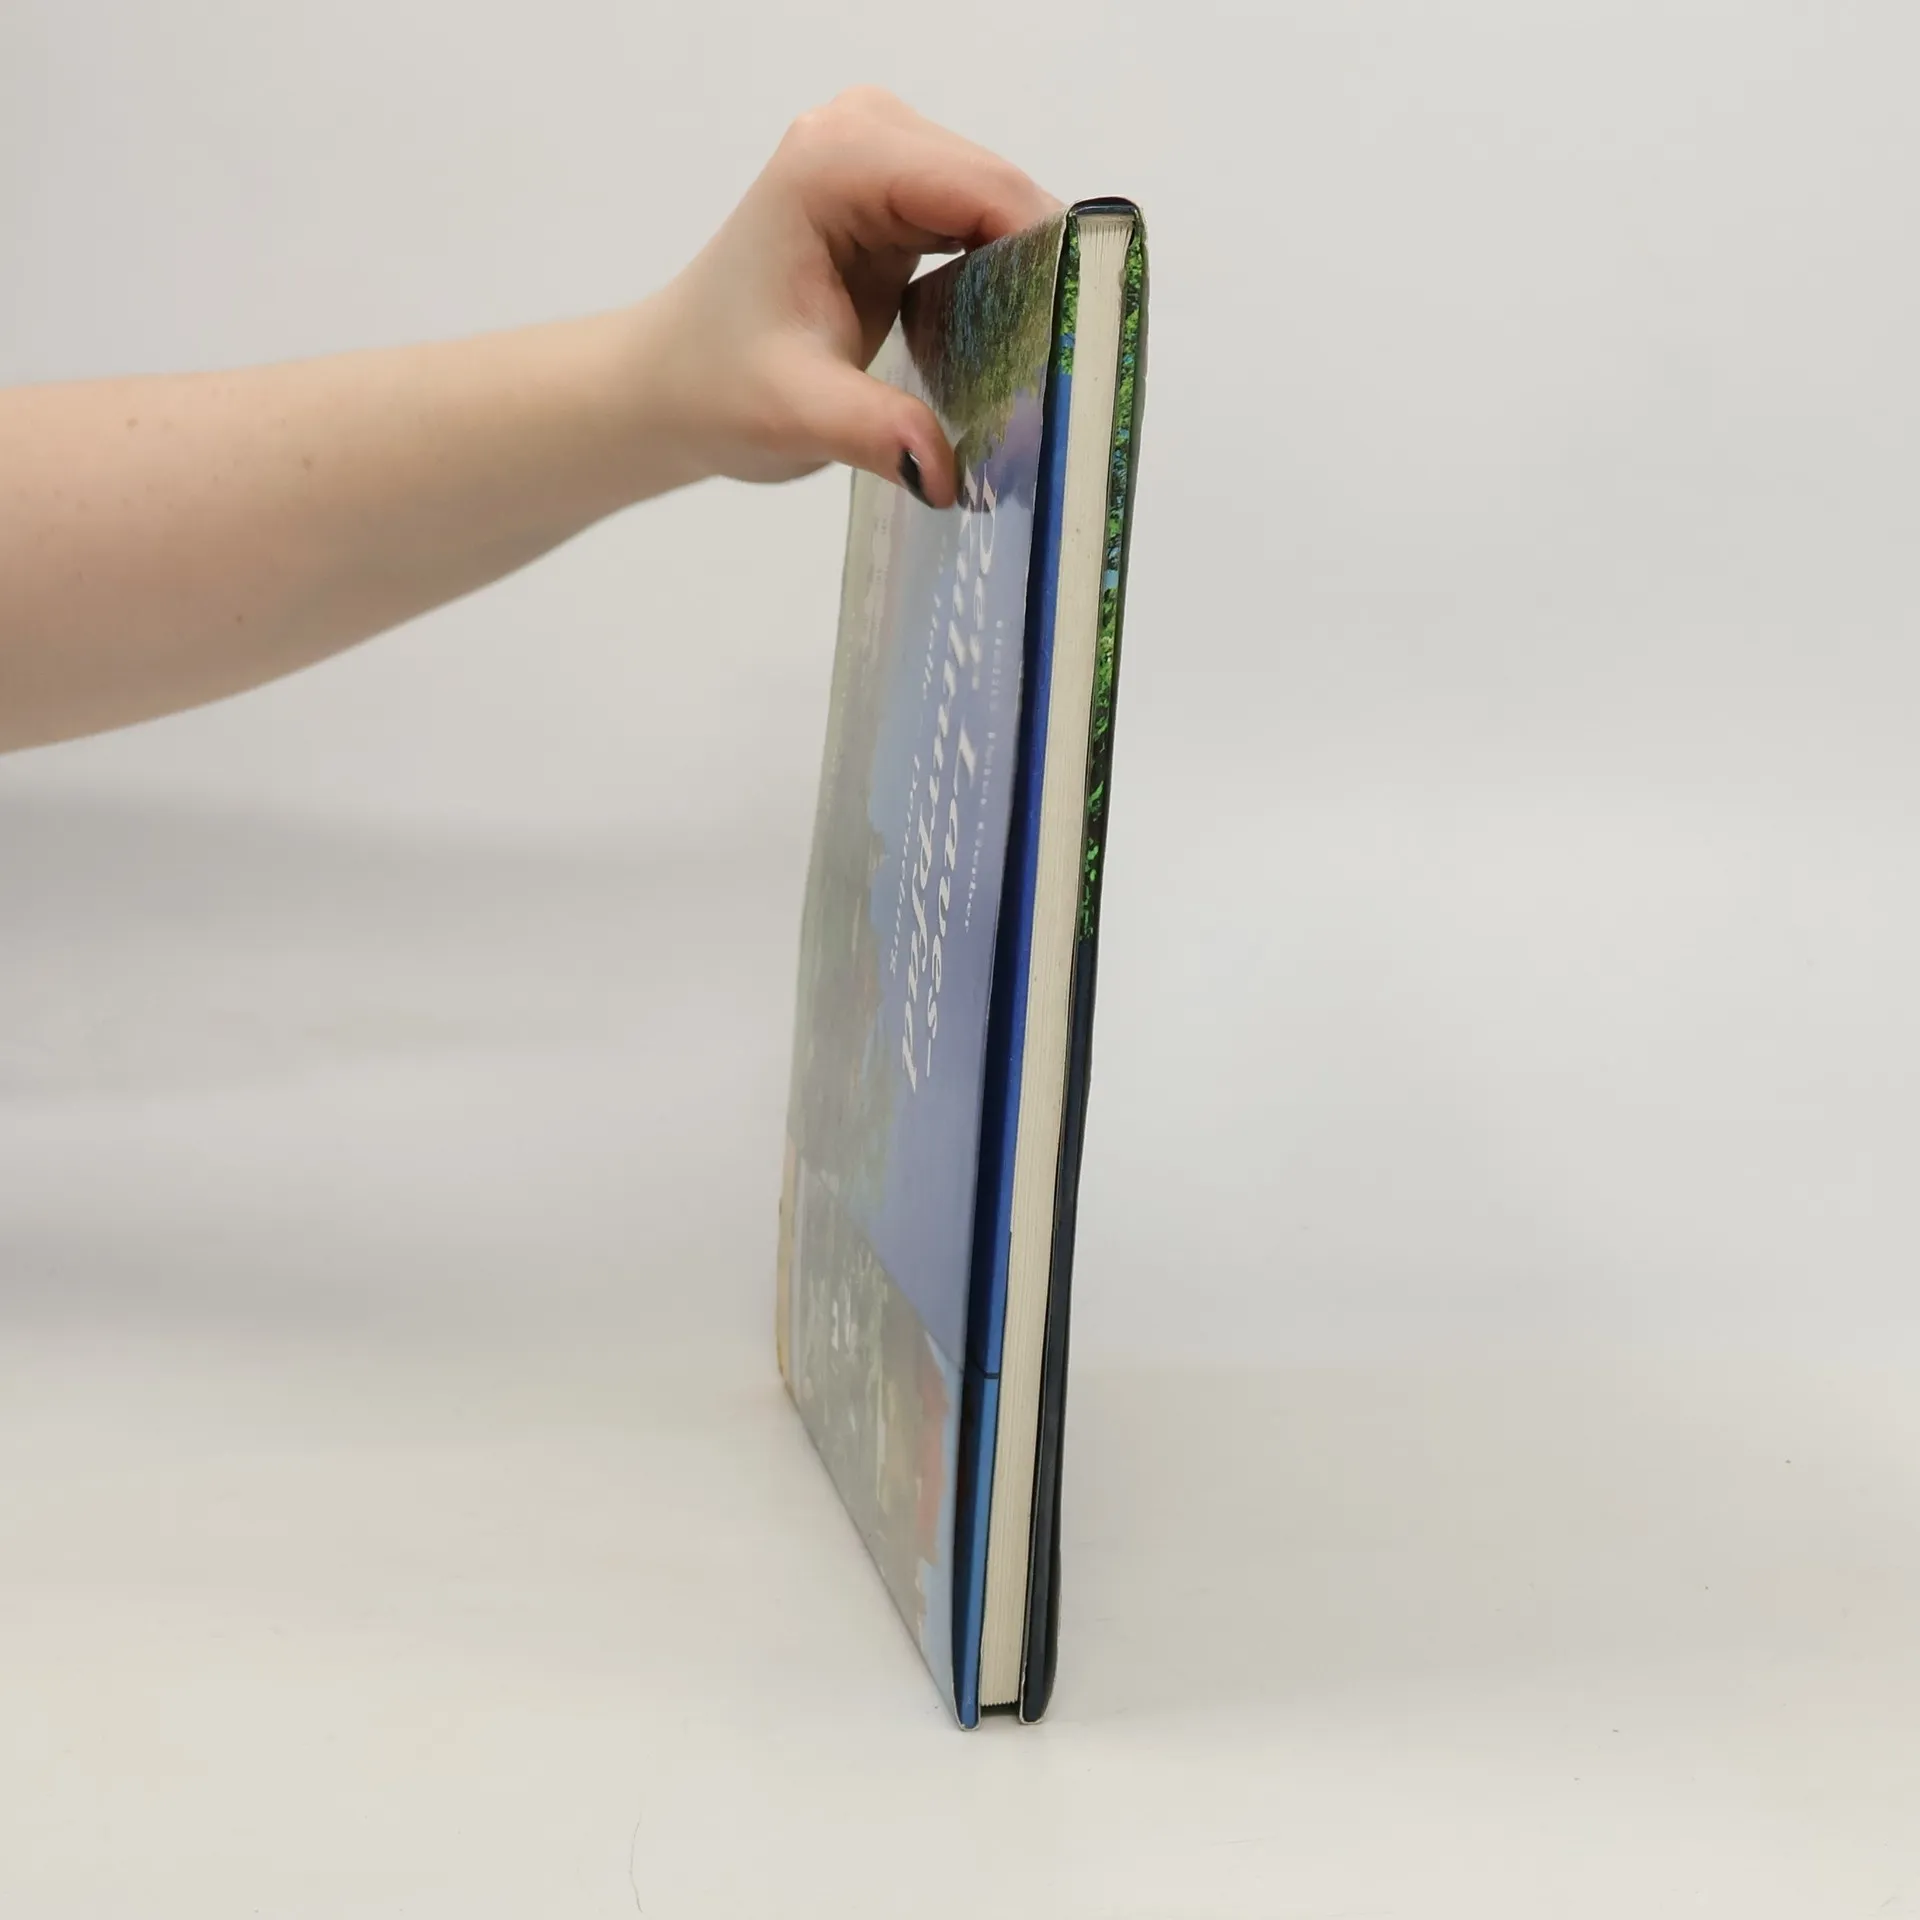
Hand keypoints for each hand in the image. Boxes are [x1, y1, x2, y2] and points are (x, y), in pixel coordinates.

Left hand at [641, 89, 1058, 509]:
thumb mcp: (795, 414)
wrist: (673, 384)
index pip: (978, 187)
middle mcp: (862, 134)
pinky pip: (980, 221)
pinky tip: (1006, 335)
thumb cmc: (716, 386)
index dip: (1045, 250)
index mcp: (835, 163)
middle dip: (1042, 269)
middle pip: (998, 189)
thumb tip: (948, 473)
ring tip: (1043, 357)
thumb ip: (874, 432)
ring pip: (999, 203)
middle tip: (1068, 366)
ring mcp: (880, 155)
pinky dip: (1003, 274)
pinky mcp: (895, 192)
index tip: (1084, 334)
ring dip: (1028, 274)